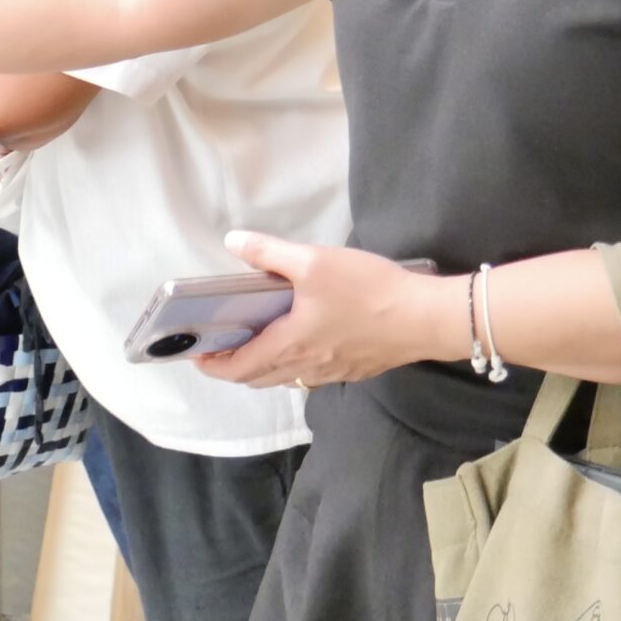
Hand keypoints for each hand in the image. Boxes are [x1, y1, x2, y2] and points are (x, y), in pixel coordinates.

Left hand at [193, 232, 469, 390]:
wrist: (423, 318)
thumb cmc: (367, 290)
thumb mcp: (315, 261)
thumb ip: (270, 253)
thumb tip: (233, 242)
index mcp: (290, 345)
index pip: (239, 367)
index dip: (214, 366)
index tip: (197, 355)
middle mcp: (306, 369)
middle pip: (259, 378)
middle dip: (235, 367)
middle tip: (222, 346)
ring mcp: (331, 374)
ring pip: (285, 379)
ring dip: (264, 367)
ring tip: (257, 341)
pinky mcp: (353, 370)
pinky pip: (311, 375)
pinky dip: (293, 364)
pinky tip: (303, 341)